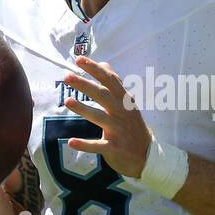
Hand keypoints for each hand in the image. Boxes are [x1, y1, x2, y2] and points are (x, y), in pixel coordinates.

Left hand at [61, 56, 151, 177]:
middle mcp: (122, 113)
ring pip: (100, 117)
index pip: (109, 80)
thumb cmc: (133, 126)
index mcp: (124, 101)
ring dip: (84, 109)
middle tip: (67, 76)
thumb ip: (115, 84)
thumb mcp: (128, 103)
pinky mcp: (115, 148)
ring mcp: (119, 131)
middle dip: (85, 85)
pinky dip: (85, 144)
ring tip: (67, 101)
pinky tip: (71, 142)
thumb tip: (104, 64)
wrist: (148, 155)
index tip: (79, 59)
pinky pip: (98, 146)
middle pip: (103, 95)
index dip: (94, 69)